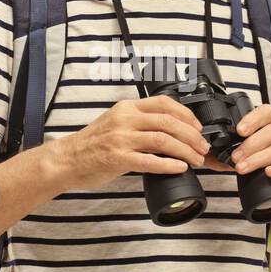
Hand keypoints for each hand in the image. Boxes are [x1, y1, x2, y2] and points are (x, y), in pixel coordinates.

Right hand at [52, 94, 212, 190]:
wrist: (67, 159)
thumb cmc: (93, 144)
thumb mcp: (116, 122)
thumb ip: (140, 121)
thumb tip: (172, 131)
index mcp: (127, 107)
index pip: (165, 103)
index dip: (187, 115)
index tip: (198, 128)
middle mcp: (125, 119)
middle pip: (169, 122)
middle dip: (192, 136)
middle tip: (203, 147)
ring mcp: (120, 138)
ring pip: (163, 140)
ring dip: (185, 151)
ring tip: (196, 160)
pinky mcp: (117, 158)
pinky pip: (150, 161)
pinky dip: (169, 165)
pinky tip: (180, 168)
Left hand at [223, 103, 270, 217]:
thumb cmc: (270, 167)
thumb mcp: (256, 152)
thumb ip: (240, 147)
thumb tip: (211, 150)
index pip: (268, 112)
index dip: (253, 119)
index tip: (238, 131)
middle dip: (250, 144)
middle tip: (235, 157)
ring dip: (257, 159)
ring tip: (241, 168)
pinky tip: (268, 172)